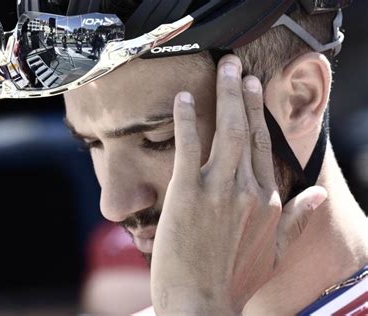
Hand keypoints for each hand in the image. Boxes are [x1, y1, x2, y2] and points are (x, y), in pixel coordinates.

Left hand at [150, 55, 326, 314]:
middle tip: (234, 65)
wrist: (200, 303)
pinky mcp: (188, 194)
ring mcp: (218, 189)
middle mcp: (248, 189)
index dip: (259, 113)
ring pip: (226, 130)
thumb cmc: (234, 279)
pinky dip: (188, 119)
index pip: (264, 146)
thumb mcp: (274, 250)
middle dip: (241, 92)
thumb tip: (319, 193)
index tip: (254, 89)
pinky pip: (189, 146)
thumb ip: (297, 219)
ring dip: (224, 95)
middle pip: (248, 129)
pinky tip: (184, 98)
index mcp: (268, 200)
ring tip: (221, 69)